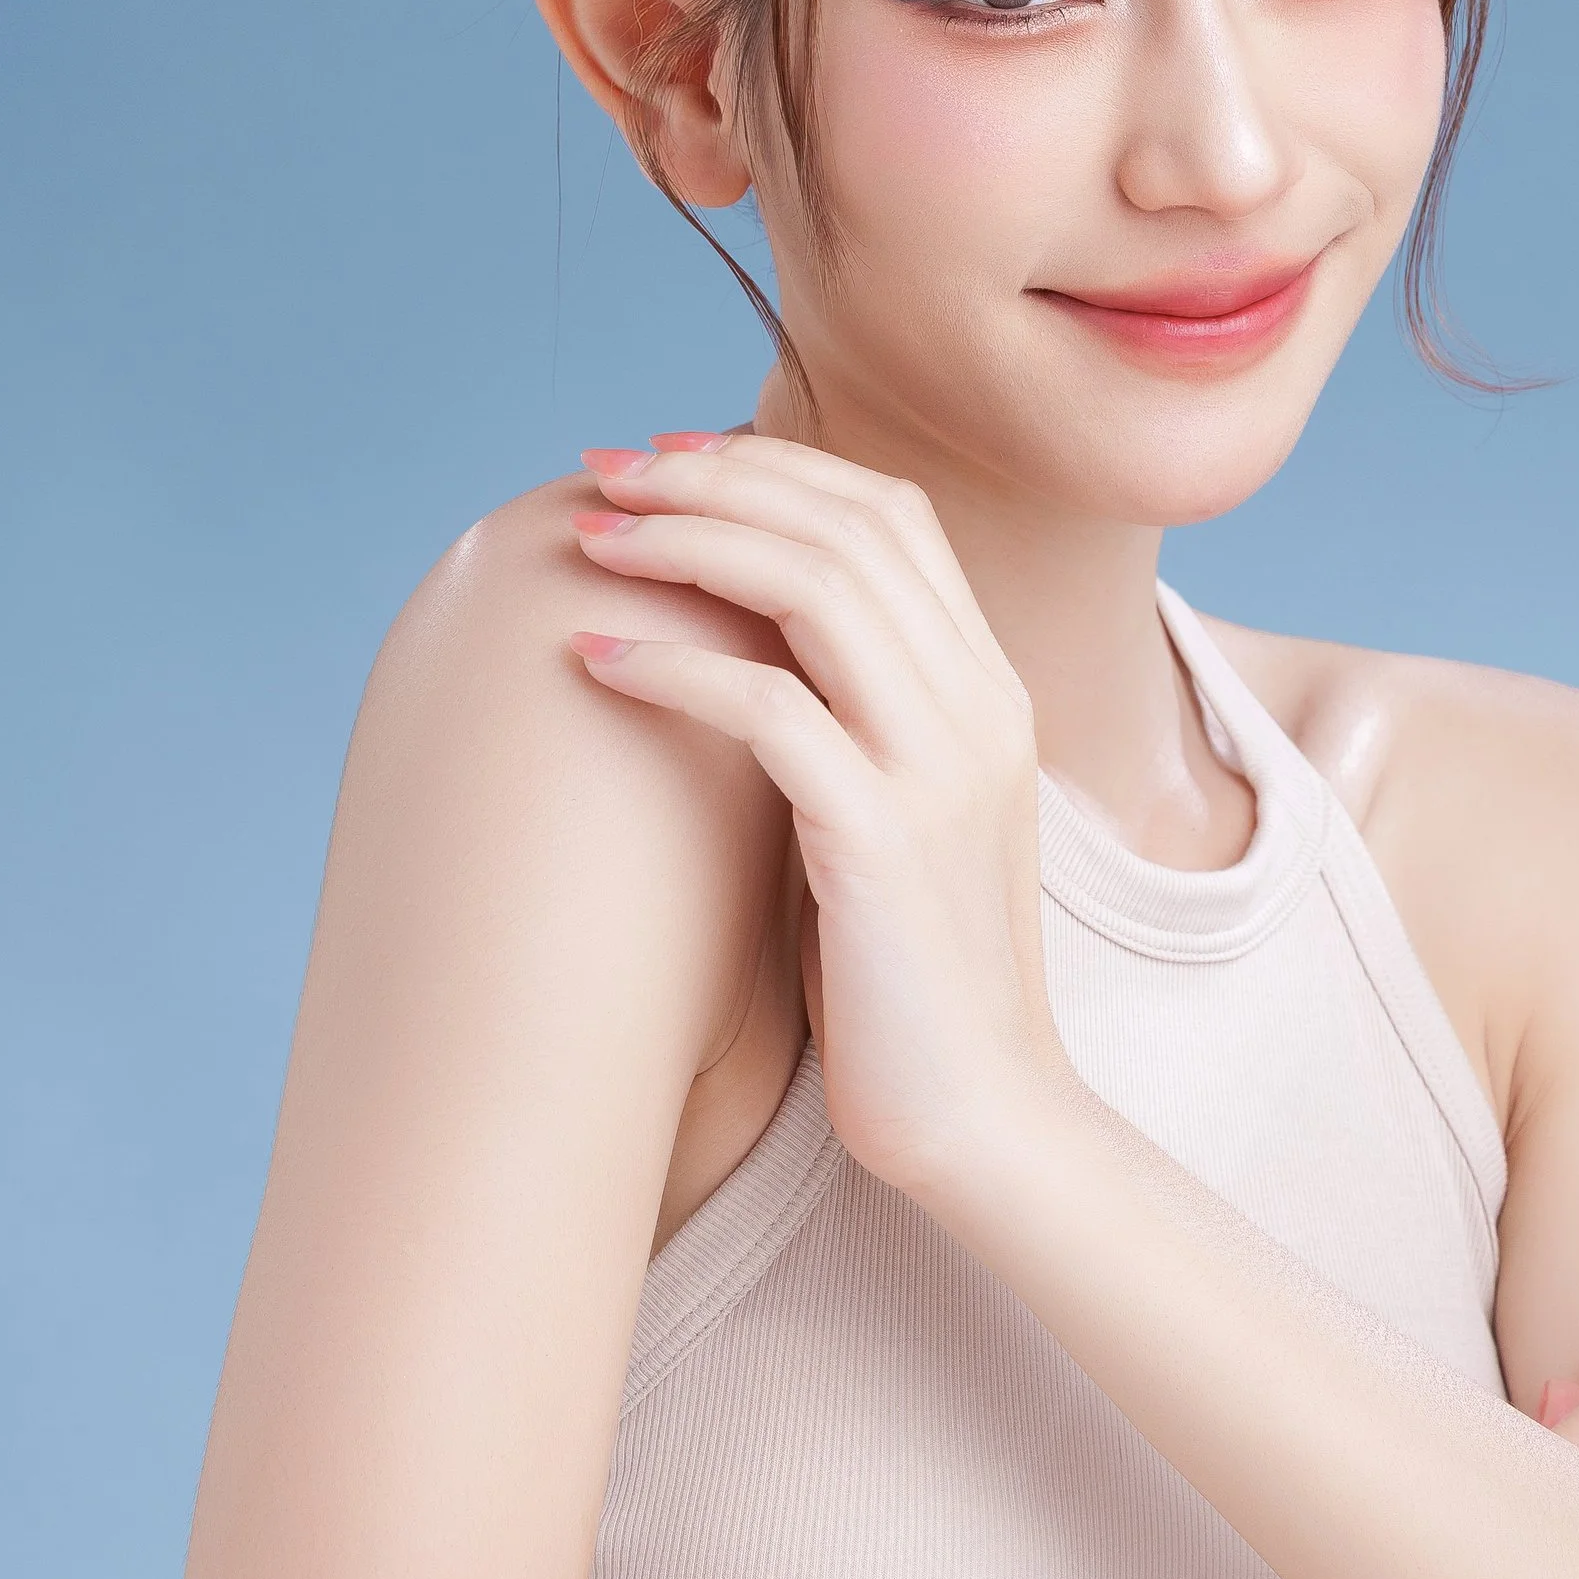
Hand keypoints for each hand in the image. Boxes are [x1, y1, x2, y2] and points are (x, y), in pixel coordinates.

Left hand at [564, 432, 1072, 1197]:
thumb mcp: (890, 816)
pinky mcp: (885, 841)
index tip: (665, 458)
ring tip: (588, 542)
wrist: (984, 1120)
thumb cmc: (906, 979)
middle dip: (712, 478)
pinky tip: (593, 659)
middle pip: (847, 524)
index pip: (892, 511)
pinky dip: (674, 666)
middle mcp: (980, 707)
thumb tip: (727, 646)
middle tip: (600, 475)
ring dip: (687, 545)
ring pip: (816, 588)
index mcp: (990, 690)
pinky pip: (770, 710)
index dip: (775, 464)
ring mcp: (942, 769)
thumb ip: (845, 721)